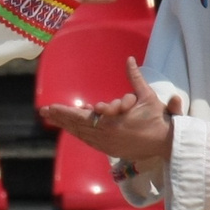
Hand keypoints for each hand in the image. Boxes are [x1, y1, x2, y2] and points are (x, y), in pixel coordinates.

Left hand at [41, 56, 176, 166]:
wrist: (165, 143)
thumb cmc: (157, 119)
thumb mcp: (147, 96)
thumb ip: (135, 78)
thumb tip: (130, 60)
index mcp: (111, 122)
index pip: (81, 116)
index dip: (64, 112)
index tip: (50, 107)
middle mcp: (105, 134)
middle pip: (77, 126)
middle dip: (60, 118)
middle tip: (44, 112)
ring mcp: (107, 144)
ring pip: (81, 134)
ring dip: (67, 126)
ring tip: (53, 119)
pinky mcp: (110, 150)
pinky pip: (89, 141)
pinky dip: (79, 134)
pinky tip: (71, 129)